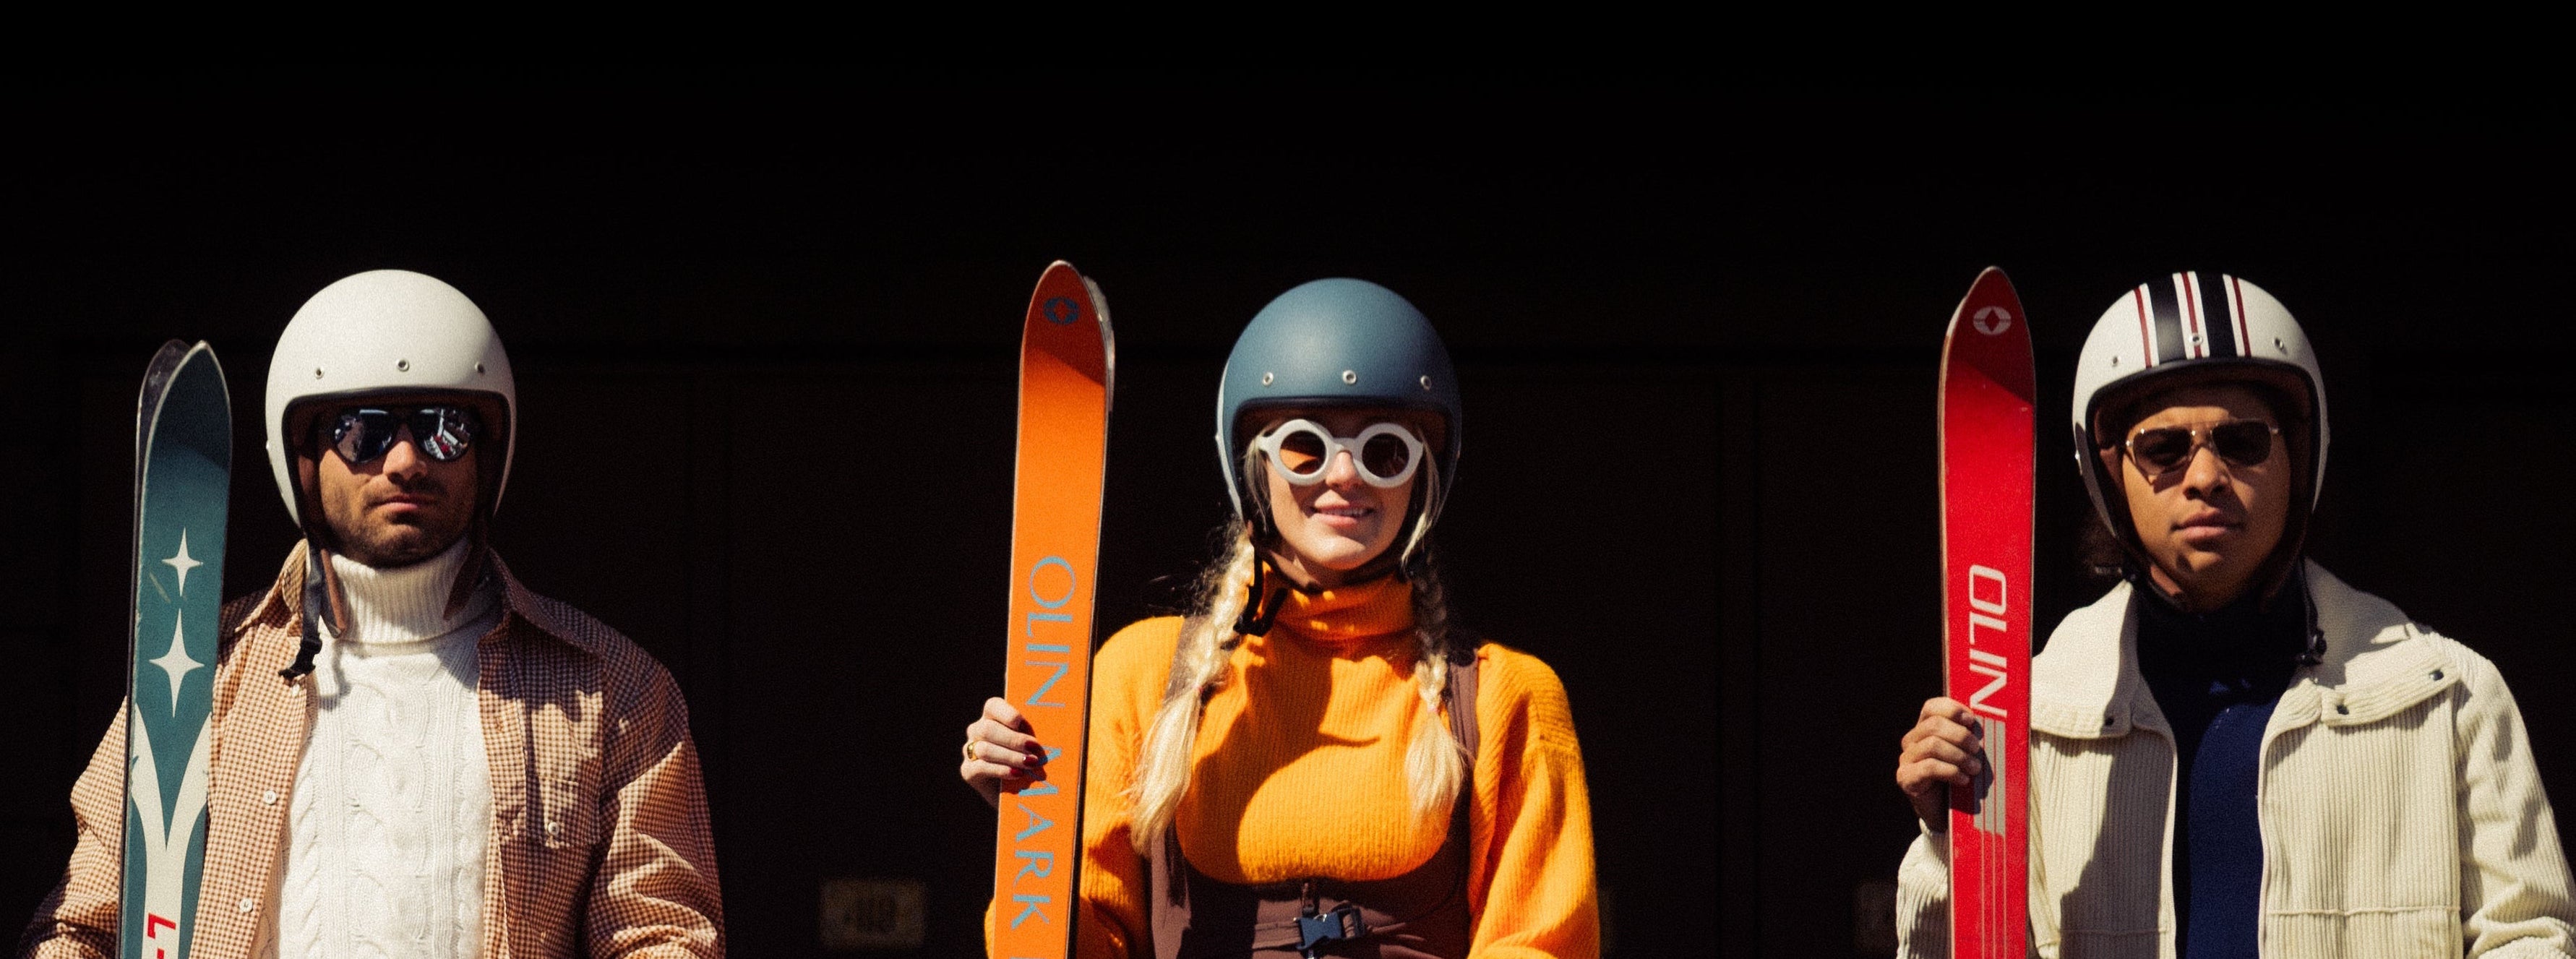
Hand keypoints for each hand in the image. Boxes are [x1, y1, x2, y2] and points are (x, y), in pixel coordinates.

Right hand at [961, 696, 1049, 808]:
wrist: (1020, 791)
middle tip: (1034, 748)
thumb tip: (1050, 729)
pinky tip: (1016, 774)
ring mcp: (970, 750)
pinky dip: (1001, 770)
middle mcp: (978, 730)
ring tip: (1030, 763)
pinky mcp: (968, 771)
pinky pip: (981, 767)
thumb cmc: (1032, 760)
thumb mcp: (1035, 744)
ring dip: (1010, 756)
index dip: (1007, 713)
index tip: (1022, 723)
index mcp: (993, 716)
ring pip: (985, 749)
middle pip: (988, 729)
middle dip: (1013, 739)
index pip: (993, 706)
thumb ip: (1036, 734)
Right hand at [1895, 696, 1985, 825]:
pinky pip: (1928, 767)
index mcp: (1925, 730)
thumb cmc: (1961, 780)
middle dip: (1961, 735)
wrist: (1948, 814)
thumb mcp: (1967, 756)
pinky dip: (1950, 771)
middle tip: (1977, 750)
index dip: (1952, 709)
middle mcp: (1912, 741)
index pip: (1931, 708)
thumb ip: (1972, 739)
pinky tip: (1962, 779)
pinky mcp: (1906, 778)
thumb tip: (1991, 723)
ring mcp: (1906, 759)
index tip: (1972, 721)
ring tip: (1974, 768)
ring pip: (1932, 745)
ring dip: (1959, 756)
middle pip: (1934, 725)